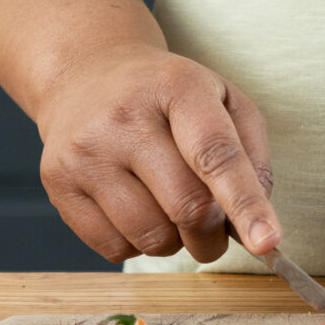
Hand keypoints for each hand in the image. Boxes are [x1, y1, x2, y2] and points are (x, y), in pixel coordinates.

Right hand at [34, 46, 280, 265]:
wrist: (86, 75)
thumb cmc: (165, 94)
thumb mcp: (221, 97)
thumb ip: (252, 153)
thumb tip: (256, 219)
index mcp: (177, 87)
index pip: (216, 154)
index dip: (246, 203)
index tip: (267, 241)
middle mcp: (125, 117)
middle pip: (187, 207)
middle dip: (214, 234)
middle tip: (217, 229)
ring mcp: (86, 151)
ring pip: (151, 237)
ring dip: (178, 242)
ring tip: (172, 210)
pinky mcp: (57, 182)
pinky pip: (115, 249)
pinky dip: (139, 244)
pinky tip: (138, 210)